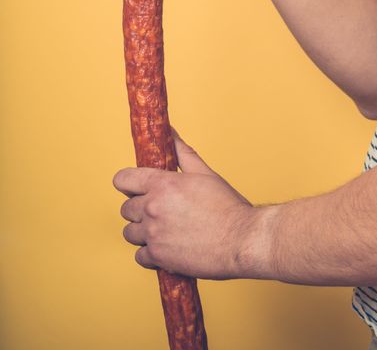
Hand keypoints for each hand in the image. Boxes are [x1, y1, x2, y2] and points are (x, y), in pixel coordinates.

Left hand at [113, 128, 259, 279]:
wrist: (242, 239)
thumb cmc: (228, 207)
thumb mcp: (205, 174)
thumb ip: (182, 153)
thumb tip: (169, 131)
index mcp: (163, 185)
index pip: (123, 179)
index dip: (129, 183)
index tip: (138, 188)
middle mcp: (153, 208)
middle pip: (126, 208)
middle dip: (141, 209)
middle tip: (163, 212)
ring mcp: (153, 234)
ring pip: (130, 233)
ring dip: (144, 232)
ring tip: (166, 231)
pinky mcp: (157, 257)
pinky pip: (139, 256)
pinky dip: (152, 254)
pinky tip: (169, 248)